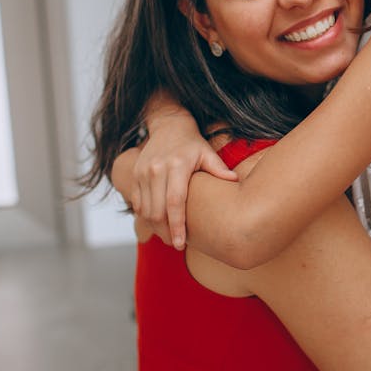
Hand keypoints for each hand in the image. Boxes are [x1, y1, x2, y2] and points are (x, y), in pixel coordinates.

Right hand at [134, 110, 234, 249]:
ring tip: (169, 236)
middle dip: (166, 232)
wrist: (168, 126)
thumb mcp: (207, 152)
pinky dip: (145, 217)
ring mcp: (143, 172)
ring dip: (155, 228)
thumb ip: (218, 168)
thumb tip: (235, 180)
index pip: (174, 202)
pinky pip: (137, 203)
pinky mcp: (135, 175)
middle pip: (157, 211)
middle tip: (177, 244)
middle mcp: (156, 169)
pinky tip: (157, 224)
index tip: (181, 244)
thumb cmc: (192, 143)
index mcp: (177, 165)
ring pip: (145, 210)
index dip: (177, 226)